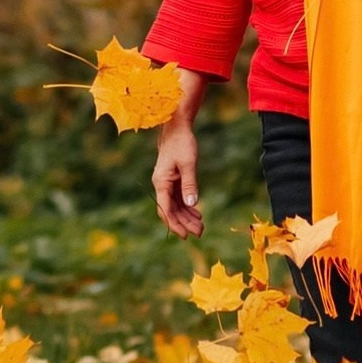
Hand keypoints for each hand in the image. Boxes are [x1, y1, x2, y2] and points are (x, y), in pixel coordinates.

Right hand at [152, 117, 202, 238]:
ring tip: (200, 226)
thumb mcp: (188, 163)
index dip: (175, 223)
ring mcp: (166, 183)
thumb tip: (192, 204)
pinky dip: (187, 206)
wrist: (177, 127)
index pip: (165, 209)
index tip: (185, 235)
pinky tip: (197, 213)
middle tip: (199, 232)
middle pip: (171, 210)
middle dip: (184, 223)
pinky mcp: (173, 179)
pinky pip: (178, 198)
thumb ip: (190, 184)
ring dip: (186, 216)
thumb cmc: (182, 143)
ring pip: (175, 205)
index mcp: (161, 182)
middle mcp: (161, 185)